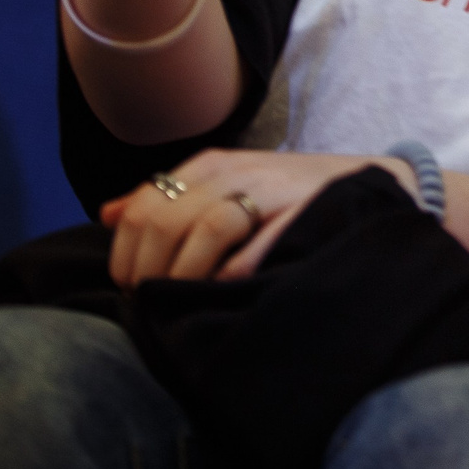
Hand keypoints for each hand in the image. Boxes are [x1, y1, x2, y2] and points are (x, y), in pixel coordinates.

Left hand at [99, 149, 413, 284]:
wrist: (362, 185)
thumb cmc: (283, 197)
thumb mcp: (221, 188)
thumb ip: (165, 200)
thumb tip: (107, 215)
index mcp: (205, 167)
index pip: (140, 208)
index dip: (125, 255)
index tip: (130, 287)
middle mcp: (230, 173)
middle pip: (163, 221)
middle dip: (147, 270)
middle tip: (151, 301)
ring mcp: (263, 191)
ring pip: (201, 230)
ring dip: (183, 275)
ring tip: (182, 300)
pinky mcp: (294, 214)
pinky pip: (249, 250)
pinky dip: (228, 275)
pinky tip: (223, 291)